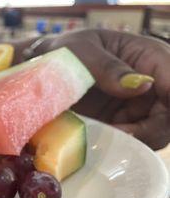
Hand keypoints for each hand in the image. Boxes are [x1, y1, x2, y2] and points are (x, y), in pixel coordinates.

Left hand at [40, 29, 169, 149]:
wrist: (42, 69)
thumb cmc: (64, 51)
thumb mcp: (80, 52)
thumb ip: (107, 68)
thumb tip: (142, 85)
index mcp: (151, 57)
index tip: (147, 119)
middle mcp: (153, 84)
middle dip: (152, 129)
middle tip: (121, 134)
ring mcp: (139, 107)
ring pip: (156, 133)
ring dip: (135, 140)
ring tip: (105, 136)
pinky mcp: (123, 125)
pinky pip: (133, 141)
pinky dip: (120, 145)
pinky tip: (100, 141)